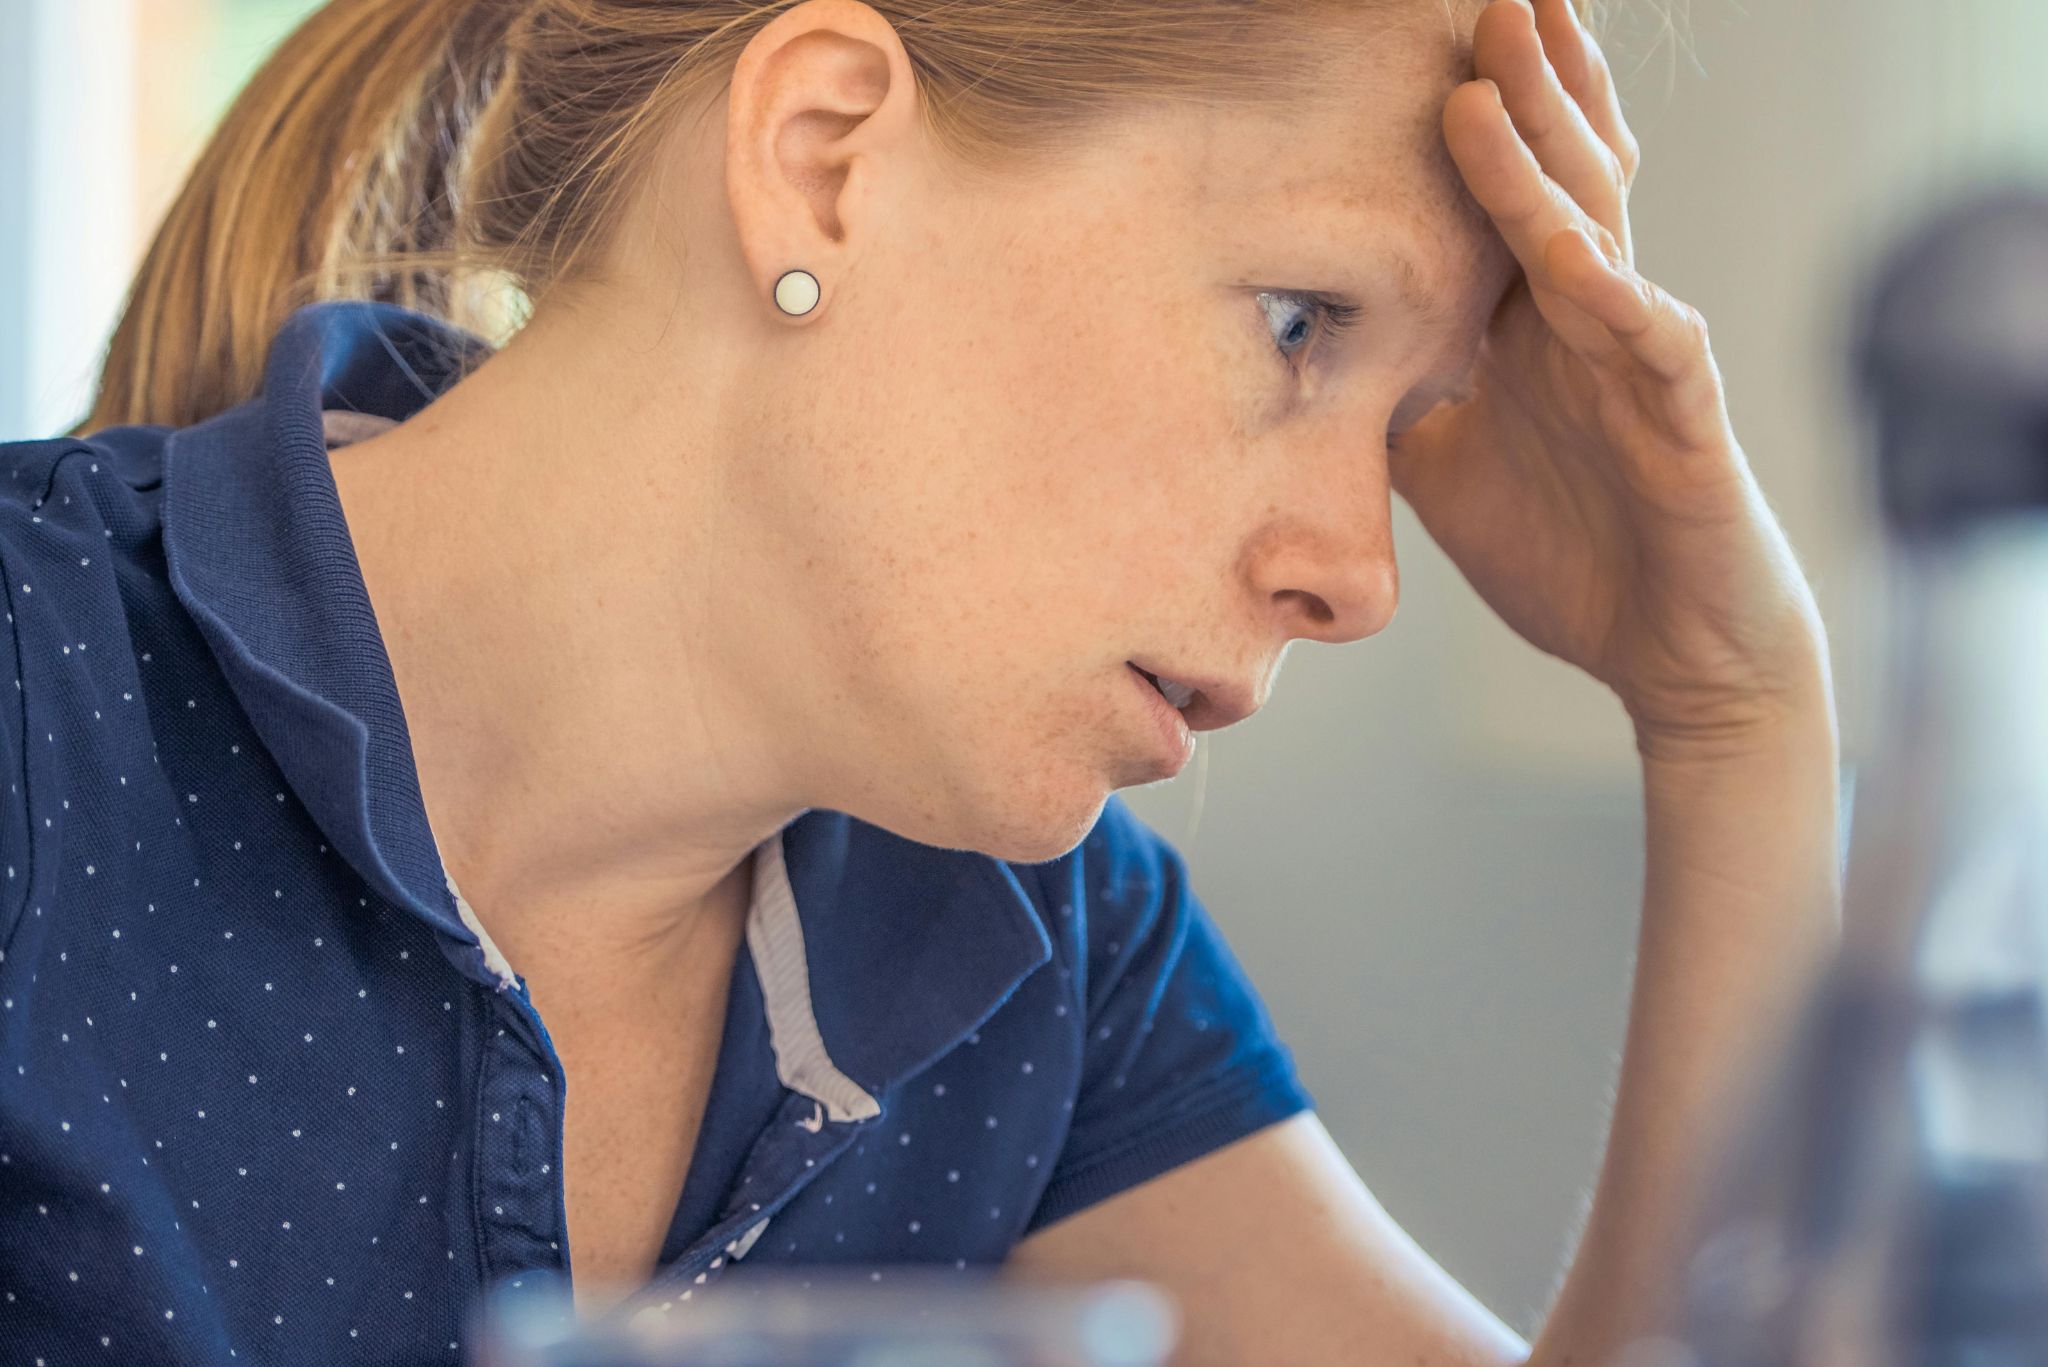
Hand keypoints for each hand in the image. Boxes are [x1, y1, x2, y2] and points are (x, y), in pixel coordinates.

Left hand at [1387, 0, 1827, 745]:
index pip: (1507, 196)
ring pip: (1595, 235)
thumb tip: (1304, 362)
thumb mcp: (1446, 469)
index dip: (1480, 117)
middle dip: (1519, 86)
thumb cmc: (1571, 550)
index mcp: (1537, 325)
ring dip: (1544, 157)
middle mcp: (1592, 321)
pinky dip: (1611, 296)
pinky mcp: (1686, 420)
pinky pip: (1652, 343)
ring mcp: (1642, 361)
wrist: (1673, 653)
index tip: (1428, 42)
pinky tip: (1570, 252)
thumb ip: (1394, 400)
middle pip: (1557, 179)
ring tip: (1495, 76)